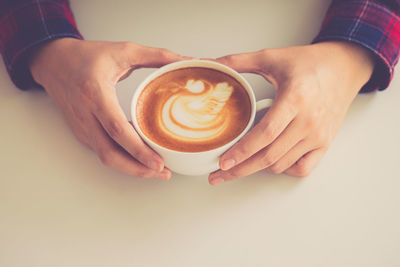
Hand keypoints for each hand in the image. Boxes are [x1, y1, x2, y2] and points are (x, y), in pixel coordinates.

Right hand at [30, 38, 187, 179]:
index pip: (117, 130)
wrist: (54, 61)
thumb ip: (157, 56)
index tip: (159, 163)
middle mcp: (86, 115)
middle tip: (164, 172)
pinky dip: (122, 158)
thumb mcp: (124, 50)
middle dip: (138, 169)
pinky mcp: (81, 132)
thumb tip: (185, 60)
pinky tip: (140, 156)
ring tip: (156, 169)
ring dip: (131, 168)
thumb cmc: (86, 56)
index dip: (138, 150)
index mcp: (95, 94)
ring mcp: (82, 127)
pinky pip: (102, 151)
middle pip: (110, 154)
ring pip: (105, 157)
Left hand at [209, 41, 374, 184]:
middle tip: (219, 174)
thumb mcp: (271, 57)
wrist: (343, 67)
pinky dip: (285, 169)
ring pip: (282, 164)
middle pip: (270, 155)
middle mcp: (309, 121)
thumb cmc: (309, 63)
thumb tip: (211, 63)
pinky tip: (270, 162)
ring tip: (239, 166)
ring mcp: (318, 135)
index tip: (223, 162)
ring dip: (258, 168)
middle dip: (241, 169)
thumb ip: (239, 61)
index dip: (242, 151)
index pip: (265, 134)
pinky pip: (303, 168)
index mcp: (294, 99)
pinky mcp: (325, 142)